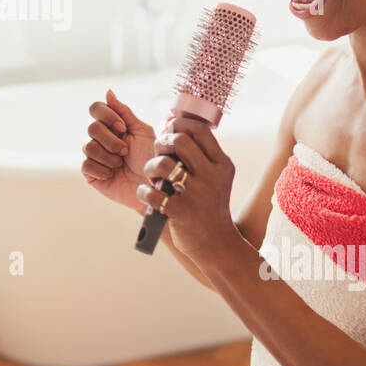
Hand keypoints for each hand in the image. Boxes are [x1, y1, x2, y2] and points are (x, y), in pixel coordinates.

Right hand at [81, 89, 155, 210]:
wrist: (153, 186)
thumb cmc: (151, 158)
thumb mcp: (142, 131)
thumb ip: (124, 112)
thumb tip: (108, 92)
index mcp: (112, 125)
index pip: (96, 108)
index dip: (107, 116)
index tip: (123, 128)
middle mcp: (101, 138)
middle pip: (92, 128)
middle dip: (111, 140)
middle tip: (125, 151)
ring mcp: (94, 155)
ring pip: (88, 147)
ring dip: (109, 156)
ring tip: (121, 164)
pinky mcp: (91, 173)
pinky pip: (86, 165)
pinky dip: (102, 169)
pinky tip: (112, 174)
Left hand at [138, 116, 236, 261]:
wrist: (216, 243)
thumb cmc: (207, 204)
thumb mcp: (214, 177)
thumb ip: (198, 153)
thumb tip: (170, 122)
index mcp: (221, 164)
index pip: (199, 129)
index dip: (178, 125)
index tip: (168, 132)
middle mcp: (212, 176)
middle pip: (179, 141)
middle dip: (161, 143)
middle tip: (158, 154)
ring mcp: (197, 195)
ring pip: (163, 164)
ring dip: (150, 166)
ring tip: (152, 176)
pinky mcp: (181, 212)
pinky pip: (152, 193)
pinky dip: (143, 191)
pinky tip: (147, 194)